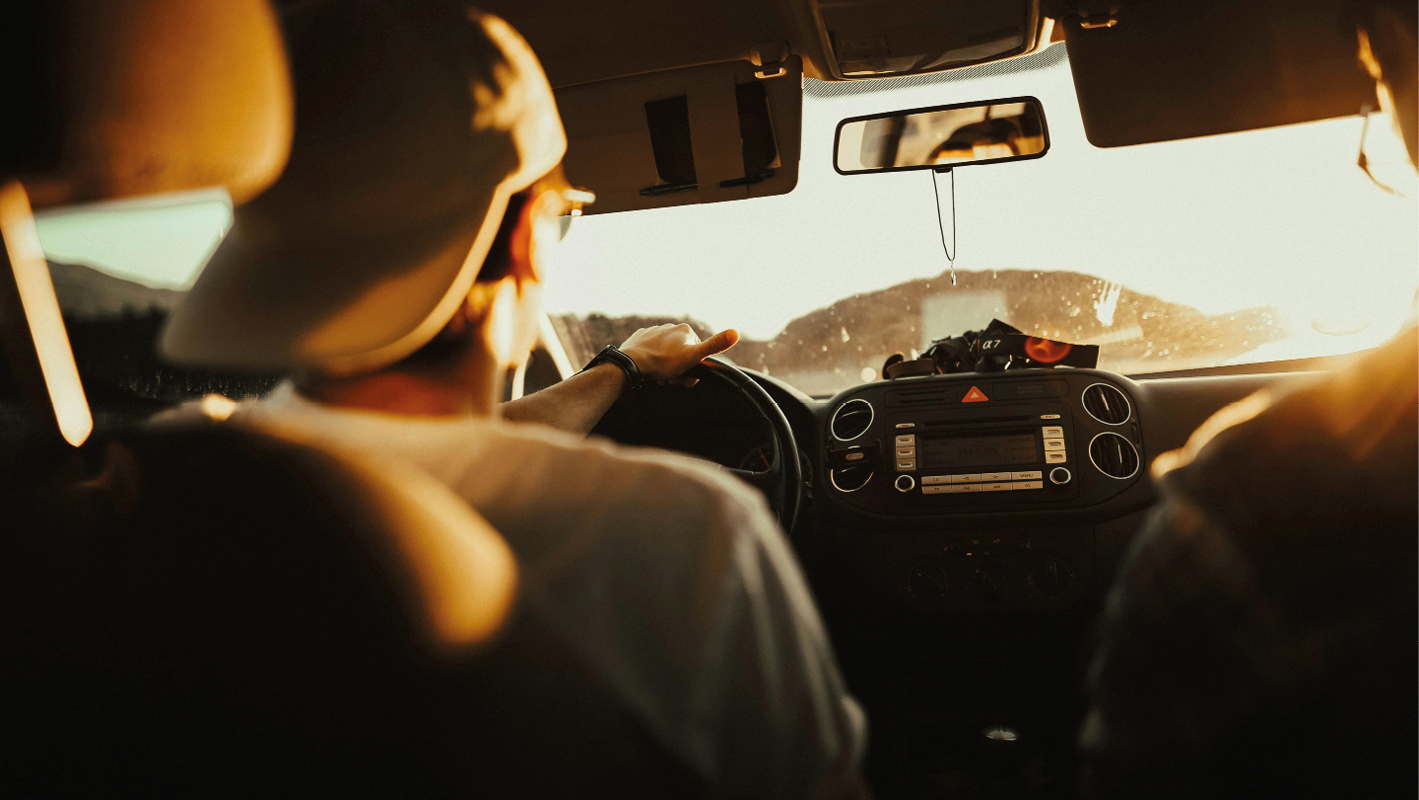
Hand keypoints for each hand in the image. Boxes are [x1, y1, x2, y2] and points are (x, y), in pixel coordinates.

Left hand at [618, 323, 738, 385]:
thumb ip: (714, 346)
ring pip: (667, 353)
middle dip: (679, 369)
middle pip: (682, 354)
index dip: (693, 368)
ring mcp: (654, 331)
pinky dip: (652, 360)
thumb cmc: (662, 362)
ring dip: (666, 366)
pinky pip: (651, 351)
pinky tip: (650, 368)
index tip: (685, 377)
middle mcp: (670, 327)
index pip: (697, 353)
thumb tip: (735, 333)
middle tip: (671, 379)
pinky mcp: (640, 337)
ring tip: (659, 375)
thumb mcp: (693, 357)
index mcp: (685, 331)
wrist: (632, 363)